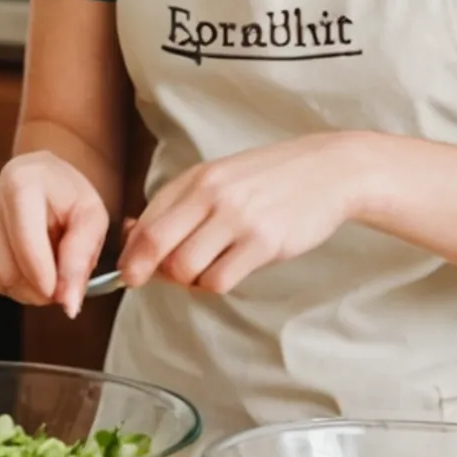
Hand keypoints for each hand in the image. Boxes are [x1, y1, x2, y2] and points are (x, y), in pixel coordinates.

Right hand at [0, 150, 110, 316]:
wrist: (43, 180)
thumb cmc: (67, 197)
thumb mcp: (91, 218)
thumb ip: (81, 259)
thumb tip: (69, 303)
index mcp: (21, 184)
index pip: (27, 244)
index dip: (46, 278)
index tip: (62, 293)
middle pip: (11, 269)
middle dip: (42, 287)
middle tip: (63, 278)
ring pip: (1, 280)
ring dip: (30, 288)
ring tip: (48, 267)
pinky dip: (14, 285)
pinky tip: (29, 267)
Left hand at [119, 134, 367, 295]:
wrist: (328, 172)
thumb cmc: (267, 179)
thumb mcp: (217, 178)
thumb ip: (178, 205)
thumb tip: (131, 236)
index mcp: (196, 179)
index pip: (146, 223)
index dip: (130, 254)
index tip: (128, 270)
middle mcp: (213, 196)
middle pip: (158, 247)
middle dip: (146, 272)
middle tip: (152, 280)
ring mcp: (239, 220)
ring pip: (186, 269)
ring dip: (186, 280)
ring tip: (201, 270)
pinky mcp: (265, 243)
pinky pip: (219, 280)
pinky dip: (213, 284)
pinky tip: (225, 271)